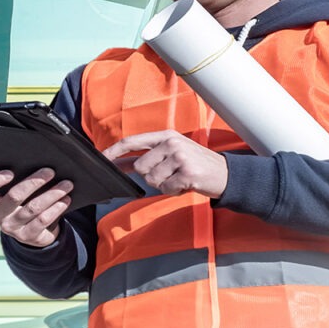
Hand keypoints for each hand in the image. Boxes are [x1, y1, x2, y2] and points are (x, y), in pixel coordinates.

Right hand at [0, 168, 72, 246]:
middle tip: (50, 171)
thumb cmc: (22, 204)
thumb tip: (37, 163)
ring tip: (66, 185)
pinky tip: (65, 200)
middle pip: (14, 196)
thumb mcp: (15, 194)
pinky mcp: (28, 236)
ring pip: (33, 207)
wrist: (31, 231)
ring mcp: (12, 228)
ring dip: (52, 194)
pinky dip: (56, 208)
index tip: (10, 172)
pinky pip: (43, 220)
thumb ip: (17, 181)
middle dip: (34, 182)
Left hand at [103, 130, 227, 198]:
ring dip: (165, 185)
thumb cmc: (195, 165)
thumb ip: (147, 156)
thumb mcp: (172, 153)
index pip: (132, 141)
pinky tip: (186, 185)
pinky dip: (174, 191)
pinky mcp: (188, 173)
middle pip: (140, 167)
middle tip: (170, 174)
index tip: (101, 159)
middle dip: (151, 176)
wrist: (226, 174)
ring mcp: (180, 157)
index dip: (114, 151)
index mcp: (165, 136)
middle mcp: (171, 143)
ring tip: (180, 179)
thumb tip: (119, 164)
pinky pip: (167, 189)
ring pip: (153, 180)